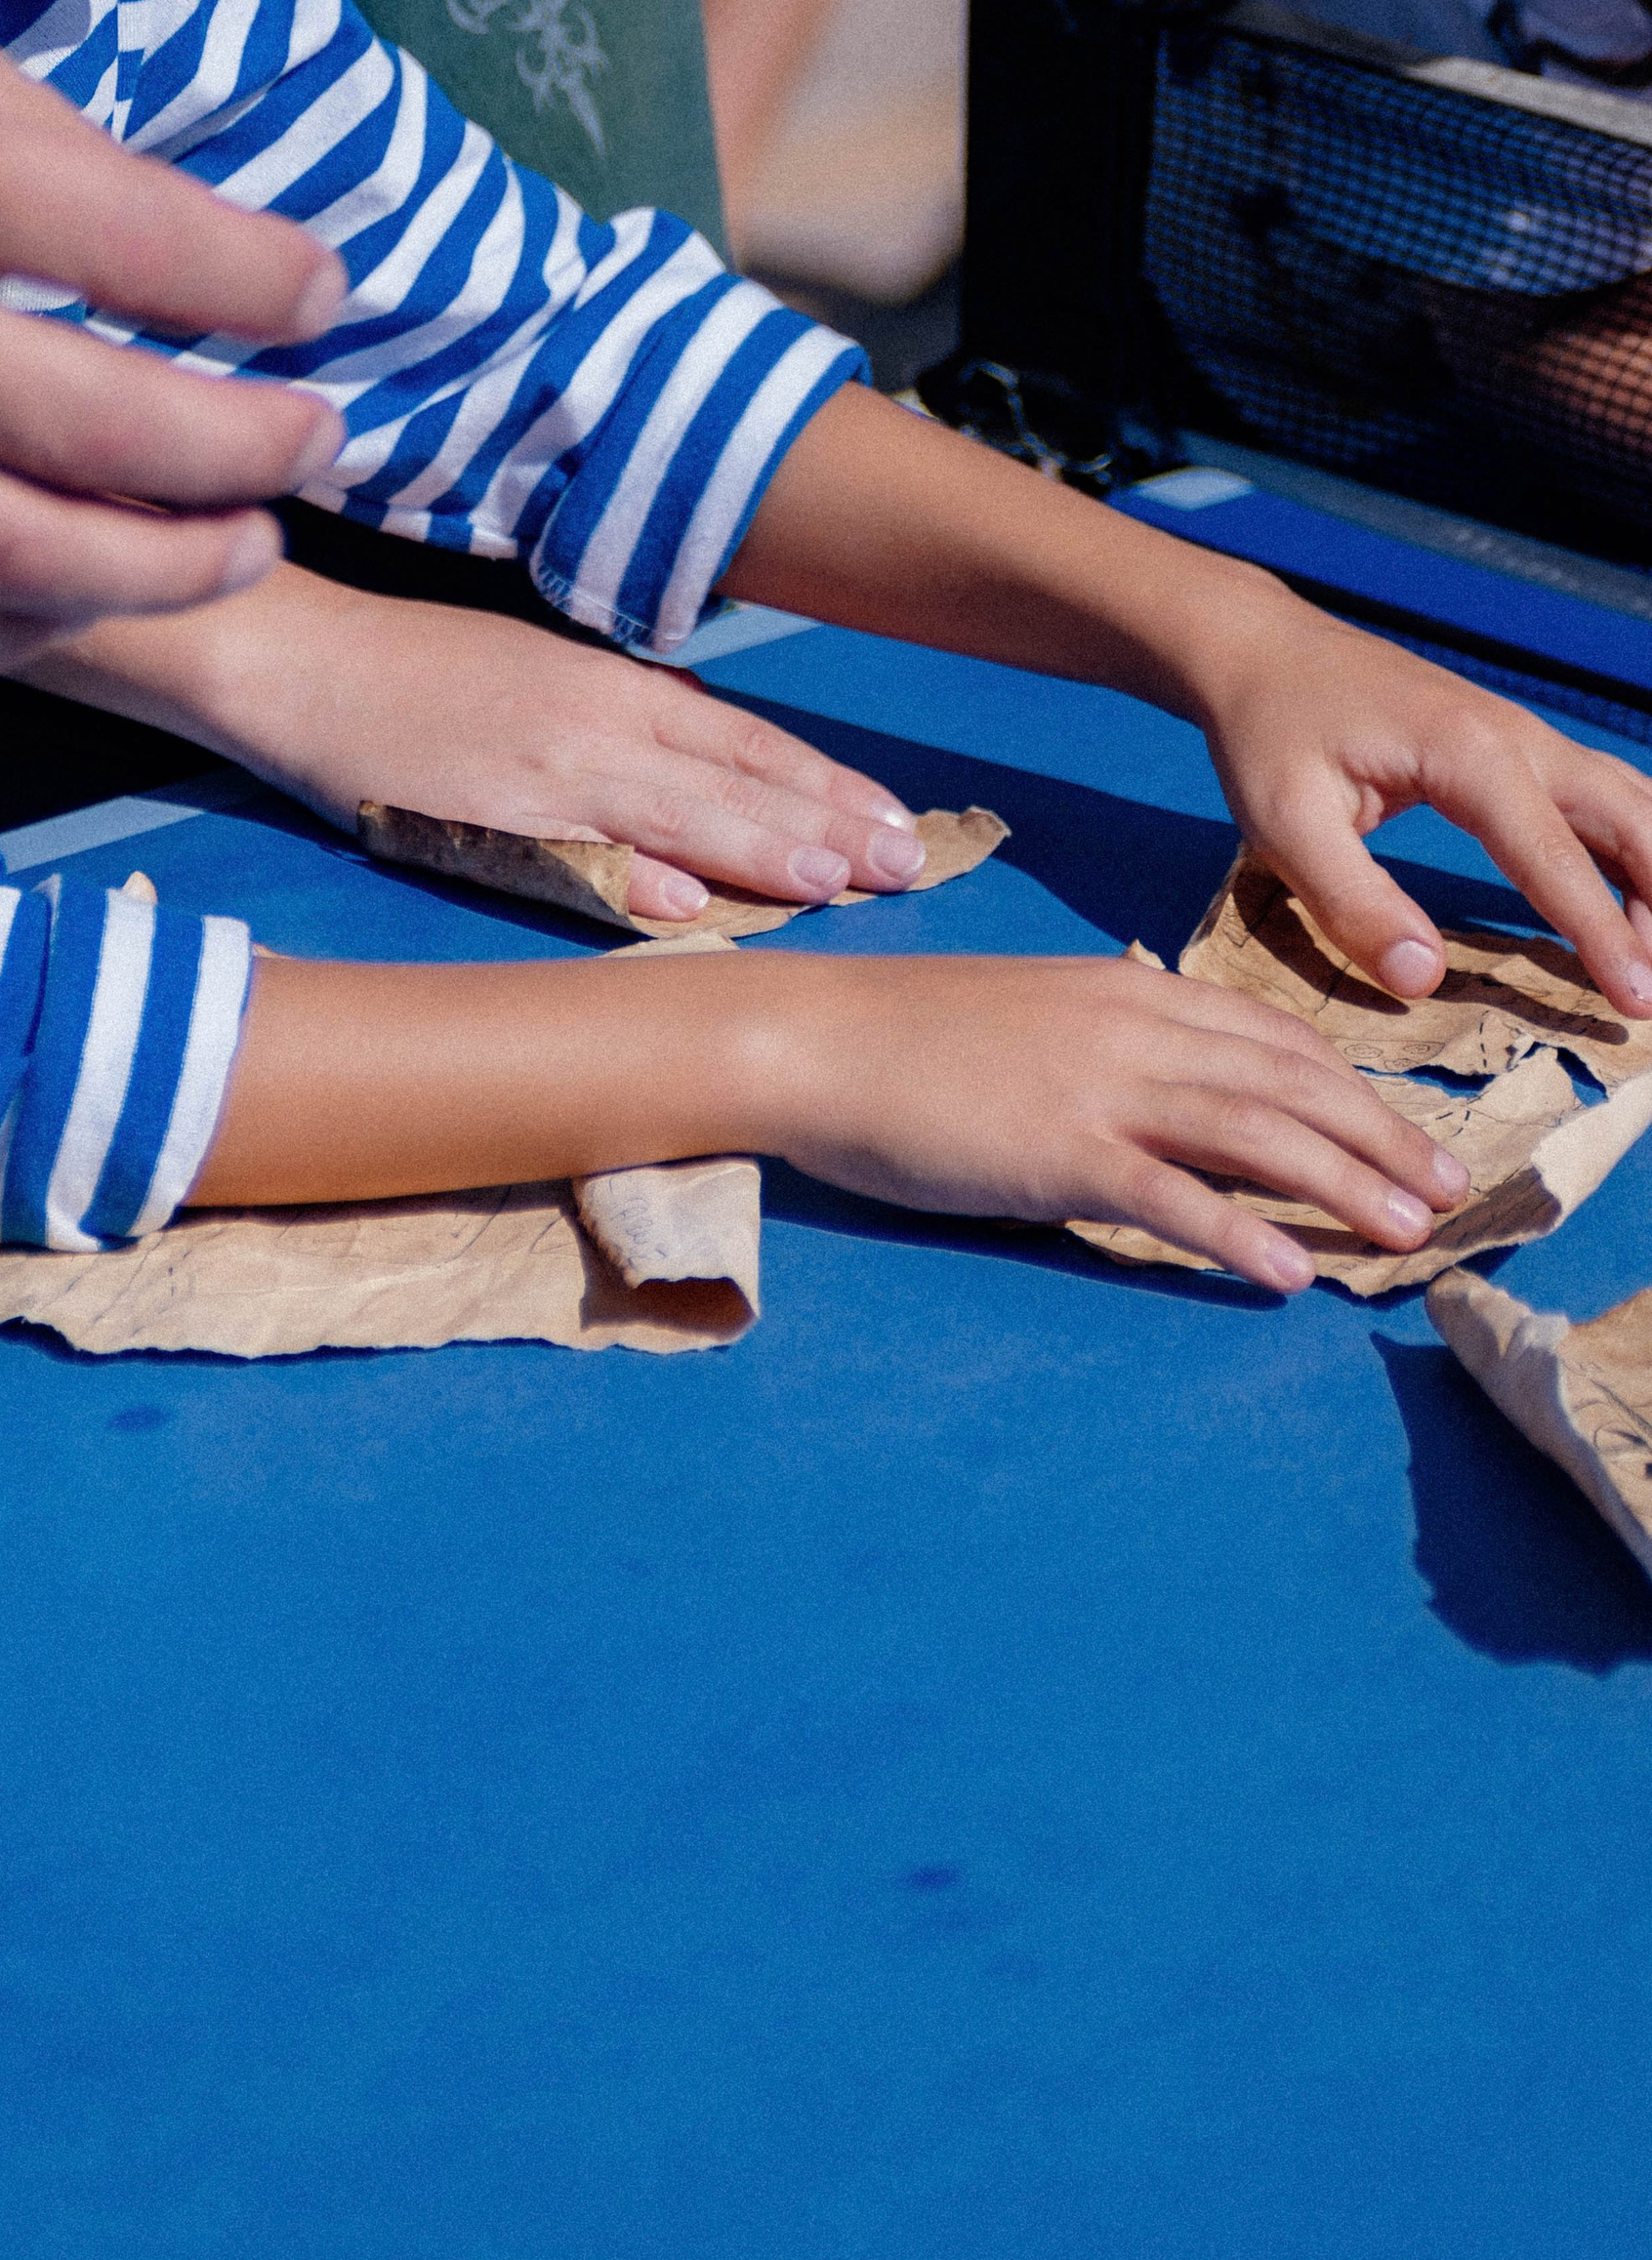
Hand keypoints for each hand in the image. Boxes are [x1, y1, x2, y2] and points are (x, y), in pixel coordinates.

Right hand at [0, 0, 349, 663]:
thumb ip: (45, 139)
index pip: (136, 243)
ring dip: (169, 564)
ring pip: (25, 554)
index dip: (262, 281)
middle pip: (109, 425)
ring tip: (248, 541)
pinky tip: (99, 589)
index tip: (325, 293)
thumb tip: (190, 233)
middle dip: (252, 446)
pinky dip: (27, 617)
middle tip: (320, 437)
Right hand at [25, 567, 932, 914]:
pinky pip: (569, 853)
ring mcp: (541, 771)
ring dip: (759, 850)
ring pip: (671, 813)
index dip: (824, 781)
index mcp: (613, 686)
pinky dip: (630, 876)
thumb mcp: (544, 673)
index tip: (895, 819)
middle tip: (909, 865)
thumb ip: (628, 718)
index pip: (745, 736)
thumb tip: (711, 760)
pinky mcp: (481, 815)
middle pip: (730, 777)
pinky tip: (686, 902)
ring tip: (838, 883)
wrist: (304, 660)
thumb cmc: (421, 668)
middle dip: (825, 825)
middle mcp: (594, 723)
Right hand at [752, 948, 1467, 1288]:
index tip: (1401, 1127)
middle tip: (1448, 1188)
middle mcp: (1129, 1026)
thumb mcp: (1027, 1010)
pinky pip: (1168, 1197)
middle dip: (1380, 1134)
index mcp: (1125, 988)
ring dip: (1343, 1183)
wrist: (812, 1037)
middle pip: (1288, 1081)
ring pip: (1253, 1132)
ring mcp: (1096, 1088)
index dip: (1349, 1084)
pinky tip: (1287, 1271)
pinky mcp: (1056, 1152)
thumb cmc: (905, 1034)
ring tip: (1406, 1233)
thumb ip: (1104, 1026)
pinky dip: (1238, 1232)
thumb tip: (1159, 1039)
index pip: (1269, 1034)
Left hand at [1187, 595, 1651, 1017]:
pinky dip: (1633, 846)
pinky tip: (1635, 901)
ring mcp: (1521, 734)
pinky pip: (1598, 795)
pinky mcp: (1512, 743)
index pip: (1556, 858)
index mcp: (1468, 754)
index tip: (1638, 1001)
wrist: (1259, 648)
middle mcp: (1516, 736)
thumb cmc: (1267, 733)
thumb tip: (1421, 980)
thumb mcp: (1284, 824)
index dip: (1602, 935)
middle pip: (1628, 818)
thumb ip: (1352, 904)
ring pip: (1627, 802)